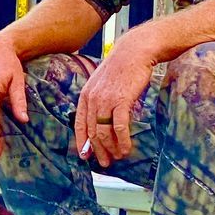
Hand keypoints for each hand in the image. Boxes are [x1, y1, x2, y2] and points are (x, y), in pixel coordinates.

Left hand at [74, 41, 154, 167]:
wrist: (134, 51)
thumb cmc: (122, 68)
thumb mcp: (103, 83)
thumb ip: (98, 101)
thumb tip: (100, 121)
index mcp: (86, 95)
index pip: (80, 124)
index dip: (82, 142)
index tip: (85, 156)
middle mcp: (93, 99)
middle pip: (92, 132)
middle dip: (98, 150)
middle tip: (105, 163)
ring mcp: (106, 100)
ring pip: (104, 132)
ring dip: (111, 148)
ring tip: (118, 157)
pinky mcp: (121, 100)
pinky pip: (119, 127)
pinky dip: (122, 140)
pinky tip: (126, 148)